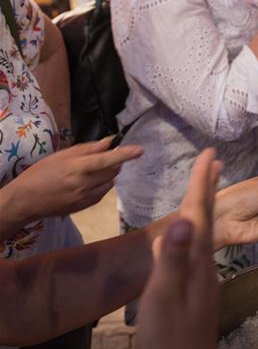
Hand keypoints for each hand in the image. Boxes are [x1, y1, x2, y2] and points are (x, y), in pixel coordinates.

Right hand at [4, 136, 142, 228]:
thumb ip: (88, 149)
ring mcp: (86, 198)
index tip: (140, 150)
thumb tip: (110, 142)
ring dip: (109, 173)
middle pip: (112, 171)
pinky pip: (102, 193)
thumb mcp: (61, 155)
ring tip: (93, 169)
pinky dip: (102, 184)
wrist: (27, 200)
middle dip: (115, 162)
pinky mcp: (85, 206)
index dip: (125, 154)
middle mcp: (85, 184)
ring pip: (110, 183)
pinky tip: (89, 181)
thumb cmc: (41, 172)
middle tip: (105, 155)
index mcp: (77, 168)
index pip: (107, 160)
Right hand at [136, 149, 218, 348]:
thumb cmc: (169, 345)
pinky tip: (190, 245)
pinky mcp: (196, 301)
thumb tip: (183, 220)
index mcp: (198, 265)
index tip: (210, 154)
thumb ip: (173, 261)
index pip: (200, 216)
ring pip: (205, 240)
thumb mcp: (164, 300)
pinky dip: (196, 240)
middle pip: (208, 223)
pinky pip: (198, 258)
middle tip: (213, 163)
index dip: (203, 185)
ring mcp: (202, 287)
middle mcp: (205, 271)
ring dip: (204, 214)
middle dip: (207, 192)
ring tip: (203, 194)